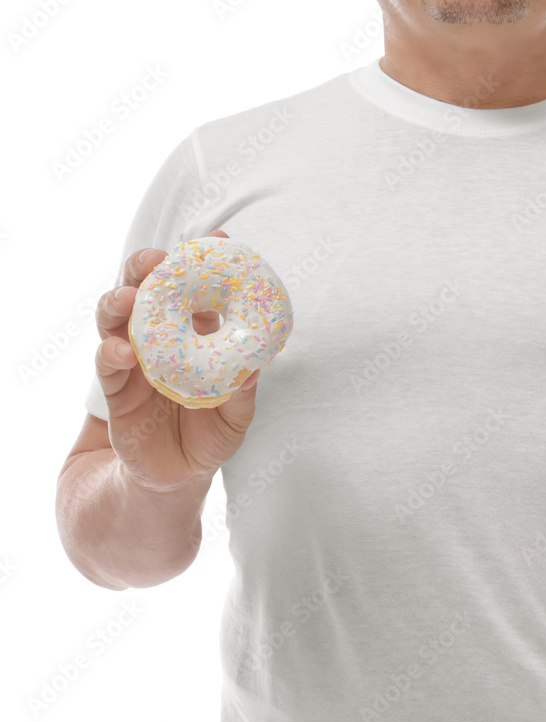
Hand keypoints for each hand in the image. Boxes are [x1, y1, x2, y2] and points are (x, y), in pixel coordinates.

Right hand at [94, 229, 261, 491]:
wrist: (176, 476)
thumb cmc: (210, 437)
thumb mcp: (235, 418)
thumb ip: (243, 394)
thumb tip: (255, 369)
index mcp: (194, 336)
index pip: (196, 290)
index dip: (201, 263)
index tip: (216, 239)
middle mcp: (159, 339)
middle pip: (147, 289)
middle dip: (147, 268)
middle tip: (156, 258)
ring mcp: (133, 359)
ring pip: (117, 318)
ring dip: (120, 301)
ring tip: (128, 297)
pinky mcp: (115, 388)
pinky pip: (107, 364)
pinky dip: (112, 353)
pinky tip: (122, 352)